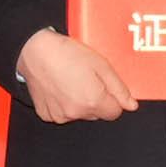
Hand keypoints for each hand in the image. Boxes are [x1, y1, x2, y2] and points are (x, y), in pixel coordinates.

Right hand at [15, 31, 136, 125]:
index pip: (114, 113)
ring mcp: (59, 116)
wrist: (34, 51)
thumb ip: (119, 88)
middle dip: (95, 100)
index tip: (103, 86)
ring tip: (70, 80)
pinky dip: (62, 104)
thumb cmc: (67, 54)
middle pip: (96, 114)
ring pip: (79, 114)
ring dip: (78, 103)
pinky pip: (61, 114)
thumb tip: (131, 106)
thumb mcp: (101, 65)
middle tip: (85, 79)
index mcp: (93, 101)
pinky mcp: (46, 114)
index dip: (112, 99)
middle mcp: (76, 113)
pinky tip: (58, 87)